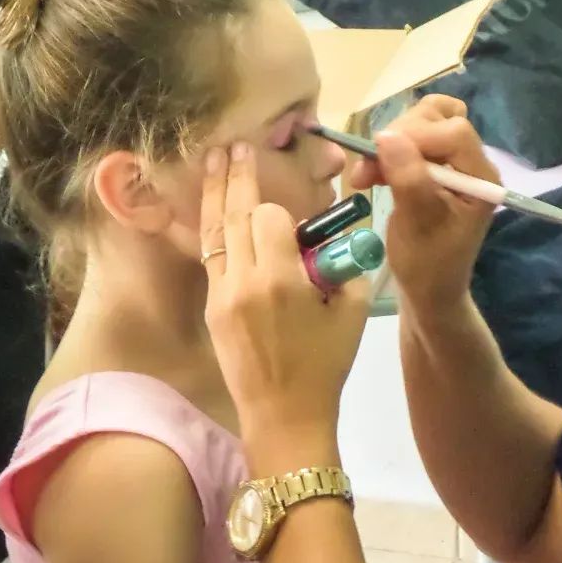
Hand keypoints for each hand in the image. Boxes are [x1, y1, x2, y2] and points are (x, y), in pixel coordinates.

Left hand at [201, 144, 367, 440]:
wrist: (285, 417)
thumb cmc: (326, 367)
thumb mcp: (351, 314)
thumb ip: (345, 269)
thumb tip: (334, 241)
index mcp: (282, 281)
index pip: (269, 218)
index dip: (278, 208)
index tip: (286, 206)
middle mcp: (245, 282)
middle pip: (235, 215)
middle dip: (235, 176)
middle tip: (235, 145)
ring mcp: (222, 295)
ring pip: (215, 232)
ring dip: (214, 193)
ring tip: (213, 160)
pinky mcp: (212, 309)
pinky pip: (210, 257)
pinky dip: (212, 228)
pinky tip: (213, 210)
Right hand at [350, 95, 497, 317]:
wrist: (429, 291)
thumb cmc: (427, 266)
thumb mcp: (417, 225)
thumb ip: (409, 179)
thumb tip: (386, 135)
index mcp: (481, 178)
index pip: (454, 132)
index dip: (415, 135)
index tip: (380, 156)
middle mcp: (472, 164)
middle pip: (438, 119)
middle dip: (398, 138)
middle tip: (367, 170)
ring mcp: (454, 163)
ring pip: (423, 123)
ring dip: (390, 141)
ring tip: (367, 173)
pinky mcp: (435, 167)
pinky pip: (414, 138)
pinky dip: (390, 148)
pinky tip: (373, 170)